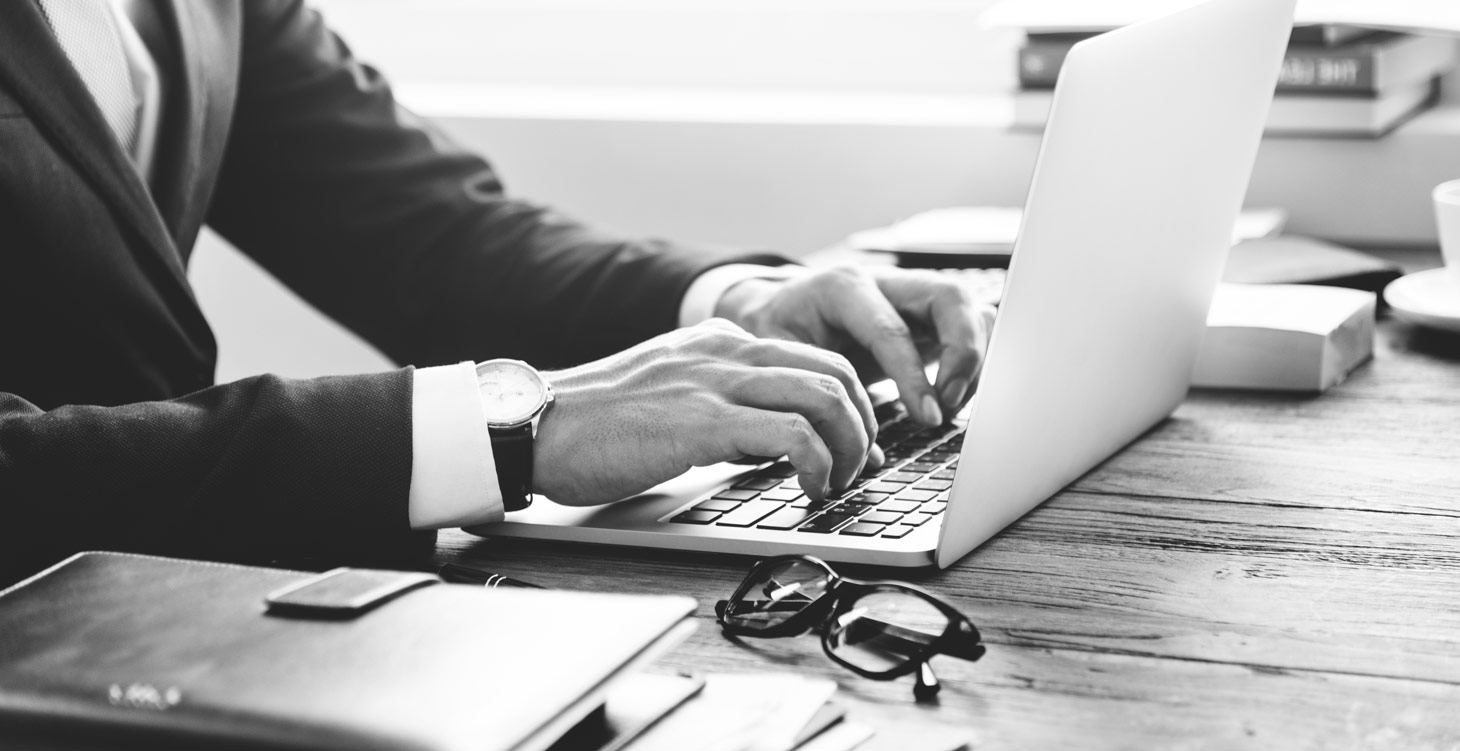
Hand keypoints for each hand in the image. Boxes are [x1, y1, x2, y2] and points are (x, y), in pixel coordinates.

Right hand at [533, 319, 883, 504]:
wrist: (537, 425)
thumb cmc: (593, 424)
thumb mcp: (669, 394)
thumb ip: (719, 403)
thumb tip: (769, 443)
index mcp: (718, 341)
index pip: (811, 357)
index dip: (847, 404)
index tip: (851, 445)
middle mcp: (724, 350)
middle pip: (834, 372)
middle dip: (863, 424)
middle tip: (858, 466)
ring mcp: (715, 381)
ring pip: (827, 397)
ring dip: (849, 447)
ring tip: (837, 483)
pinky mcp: (704, 421)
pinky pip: (793, 436)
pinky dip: (818, 466)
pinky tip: (809, 490)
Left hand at [715, 266, 995, 426]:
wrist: (775, 306)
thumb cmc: (774, 331)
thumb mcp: (776, 356)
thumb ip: (817, 399)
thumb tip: (868, 457)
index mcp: (843, 288)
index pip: (893, 330)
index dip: (914, 377)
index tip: (929, 418)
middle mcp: (886, 283)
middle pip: (950, 298)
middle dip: (963, 355)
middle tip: (951, 405)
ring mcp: (912, 295)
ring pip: (970, 309)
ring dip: (974, 360)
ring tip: (952, 407)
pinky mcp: (928, 316)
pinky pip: (971, 327)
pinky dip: (975, 362)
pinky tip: (955, 397)